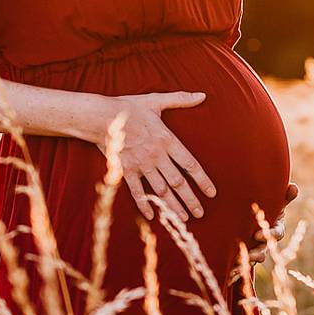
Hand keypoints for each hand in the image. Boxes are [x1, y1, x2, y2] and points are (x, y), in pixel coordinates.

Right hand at [96, 91, 216, 223]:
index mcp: (167, 140)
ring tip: (183, 219)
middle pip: (178, 182)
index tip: (212, 193)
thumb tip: (202, 95)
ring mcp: (141, 165)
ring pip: (161, 190)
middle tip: (200, 213)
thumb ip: (181, 100)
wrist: (101, 116)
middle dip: (190, 200)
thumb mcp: (156, 101)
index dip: (203, 180)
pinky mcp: (126, 171)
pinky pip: (137, 192)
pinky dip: (145, 204)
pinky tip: (152, 216)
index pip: (190, 164)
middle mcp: (157, 156)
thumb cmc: (129, 107)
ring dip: (173, 206)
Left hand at [243, 180, 298, 270]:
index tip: (257, 235)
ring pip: (255, 259)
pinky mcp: (246, 254)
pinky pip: (243, 263)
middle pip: (265, 249)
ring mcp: (257, 248)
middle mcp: (267, 240)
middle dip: (258, 253)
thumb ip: (285, 196)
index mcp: (276, 228)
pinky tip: (229, 270)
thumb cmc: (268, 206)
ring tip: (236, 263)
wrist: (249, 213)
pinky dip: (237, 268)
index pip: (277, 234)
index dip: (269, 235)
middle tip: (250, 253)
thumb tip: (294, 187)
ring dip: (247, 261)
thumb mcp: (276, 201)